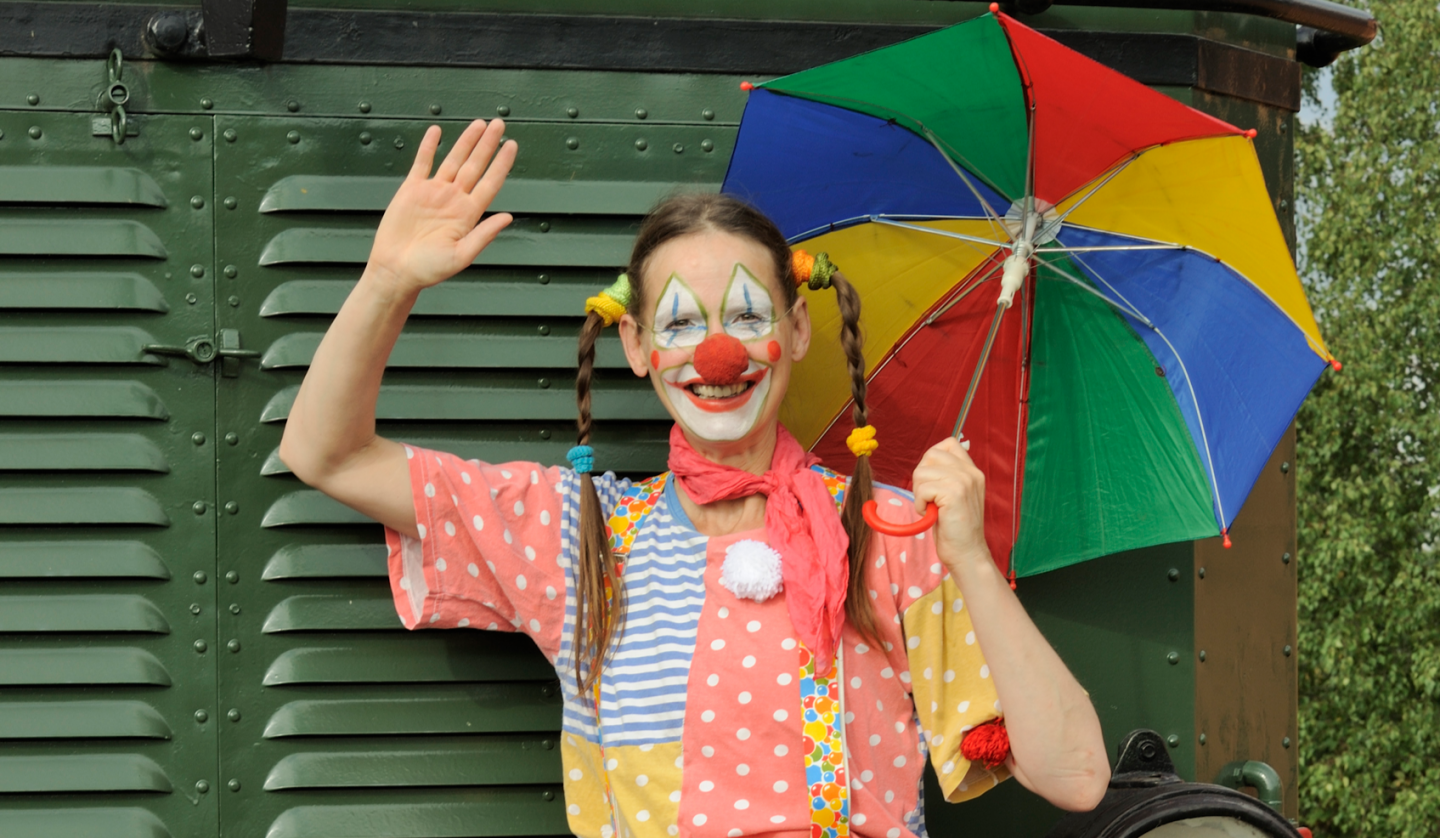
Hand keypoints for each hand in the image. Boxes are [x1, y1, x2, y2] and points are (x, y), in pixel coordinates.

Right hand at [365, 119, 516, 294]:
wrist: (395, 270)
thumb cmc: (428, 270)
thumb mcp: (461, 256)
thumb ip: (483, 235)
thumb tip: (508, 217)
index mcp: (468, 214)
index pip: (490, 182)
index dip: (502, 163)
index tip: (512, 145)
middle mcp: (454, 199)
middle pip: (475, 165)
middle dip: (488, 144)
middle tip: (499, 123)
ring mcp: (434, 192)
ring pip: (454, 160)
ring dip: (466, 141)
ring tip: (479, 124)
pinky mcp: (412, 190)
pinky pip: (422, 163)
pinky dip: (429, 147)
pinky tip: (437, 132)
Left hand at [911, 437, 989, 572]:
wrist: (967, 553)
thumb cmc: (955, 528)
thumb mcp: (955, 495)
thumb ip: (948, 476)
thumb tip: (928, 462)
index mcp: (972, 471)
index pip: (949, 443)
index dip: (932, 458)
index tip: (932, 480)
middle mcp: (971, 473)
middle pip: (931, 455)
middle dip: (921, 476)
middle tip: (929, 497)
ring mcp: (964, 482)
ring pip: (922, 472)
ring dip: (919, 492)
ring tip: (931, 508)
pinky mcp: (954, 494)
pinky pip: (922, 489)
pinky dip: (920, 504)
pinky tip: (930, 515)